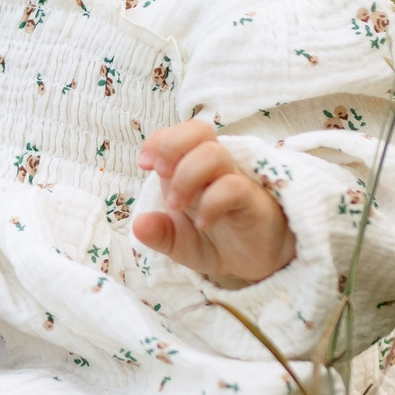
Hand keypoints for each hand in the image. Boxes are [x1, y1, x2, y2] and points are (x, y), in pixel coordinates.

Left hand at [133, 121, 293, 284]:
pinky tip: (204, 224)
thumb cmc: (219, 242)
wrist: (257, 265)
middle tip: (161, 175)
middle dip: (171, 146)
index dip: (158, 141)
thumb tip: (138, 224)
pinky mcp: (254, 199)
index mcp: (192, 169)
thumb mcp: (180, 243)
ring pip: (213, 154)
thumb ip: (159, 234)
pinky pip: (233, 186)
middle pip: (198, 129)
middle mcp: (215, 168)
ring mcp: (237, 180)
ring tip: (178, 206)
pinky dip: (211, 203)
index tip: (145, 165)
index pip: (177, 134)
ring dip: (186, 177)